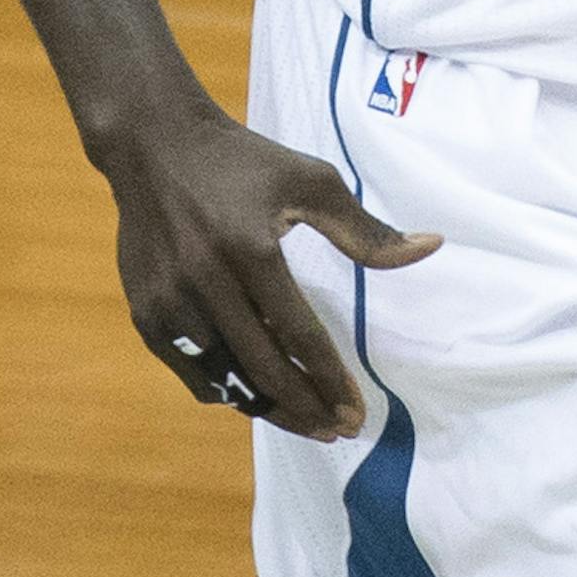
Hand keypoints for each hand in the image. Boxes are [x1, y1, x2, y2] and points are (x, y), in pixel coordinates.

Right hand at [105, 105, 441, 440]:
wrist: (153, 144)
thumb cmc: (243, 162)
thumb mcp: (311, 181)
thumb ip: (366, 229)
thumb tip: (431, 247)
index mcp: (249, 248)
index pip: (299, 334)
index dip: (331, 379)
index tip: (358, 413)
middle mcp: (205, 280)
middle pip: (263, 367)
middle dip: (307, 409)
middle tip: (340, 431)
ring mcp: (168, 301)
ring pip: (226, 378)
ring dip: (270, 409)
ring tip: (308, 424)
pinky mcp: (145, 312)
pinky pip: (192, 371)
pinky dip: (226, 391)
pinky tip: (257, 397)